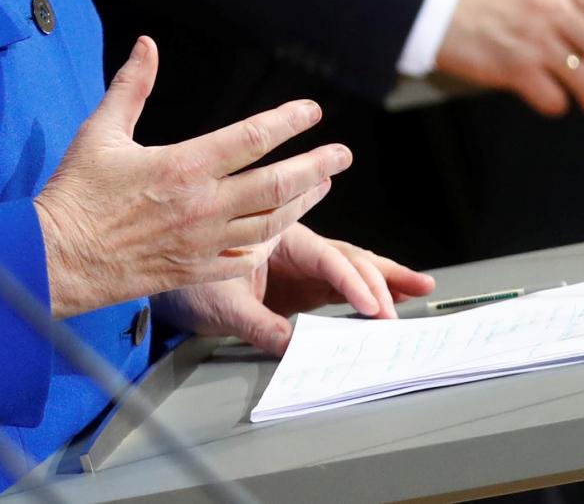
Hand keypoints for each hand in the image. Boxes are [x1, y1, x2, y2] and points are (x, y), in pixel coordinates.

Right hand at [32, 37, 351, 318]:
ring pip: (271, 223)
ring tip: (321, 186)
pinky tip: (280, 231)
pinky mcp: (196, 271)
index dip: (287, 122)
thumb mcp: (101, 130)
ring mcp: (204, 242)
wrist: (60, 256)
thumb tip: (146, 46)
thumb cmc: (77, 194)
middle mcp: (202, 205)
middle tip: (341, 155)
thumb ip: (131, 86)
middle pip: (276, 184)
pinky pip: (247, 259)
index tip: (311, 112)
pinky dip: (270, 243)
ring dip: (302, 202)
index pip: (250, 138)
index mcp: (183, 166)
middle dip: (316, 166)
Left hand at [153, 224, 435, 355]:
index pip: (323, 257)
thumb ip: (260, 326)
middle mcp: (290, 243)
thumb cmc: (183, 283)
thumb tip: (295, 348)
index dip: (352, 282)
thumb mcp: (221, 305)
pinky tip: (395, 294)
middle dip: (378, 279)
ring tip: (418, 286)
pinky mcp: (301, 286)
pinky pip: (341, 286)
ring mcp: (298, 265)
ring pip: (350, 266)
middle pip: (344, 257)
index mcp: (270, 234)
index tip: (373, 306)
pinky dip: (369, 289)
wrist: (165, 288)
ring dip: (384, 278)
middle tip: (401, 304)